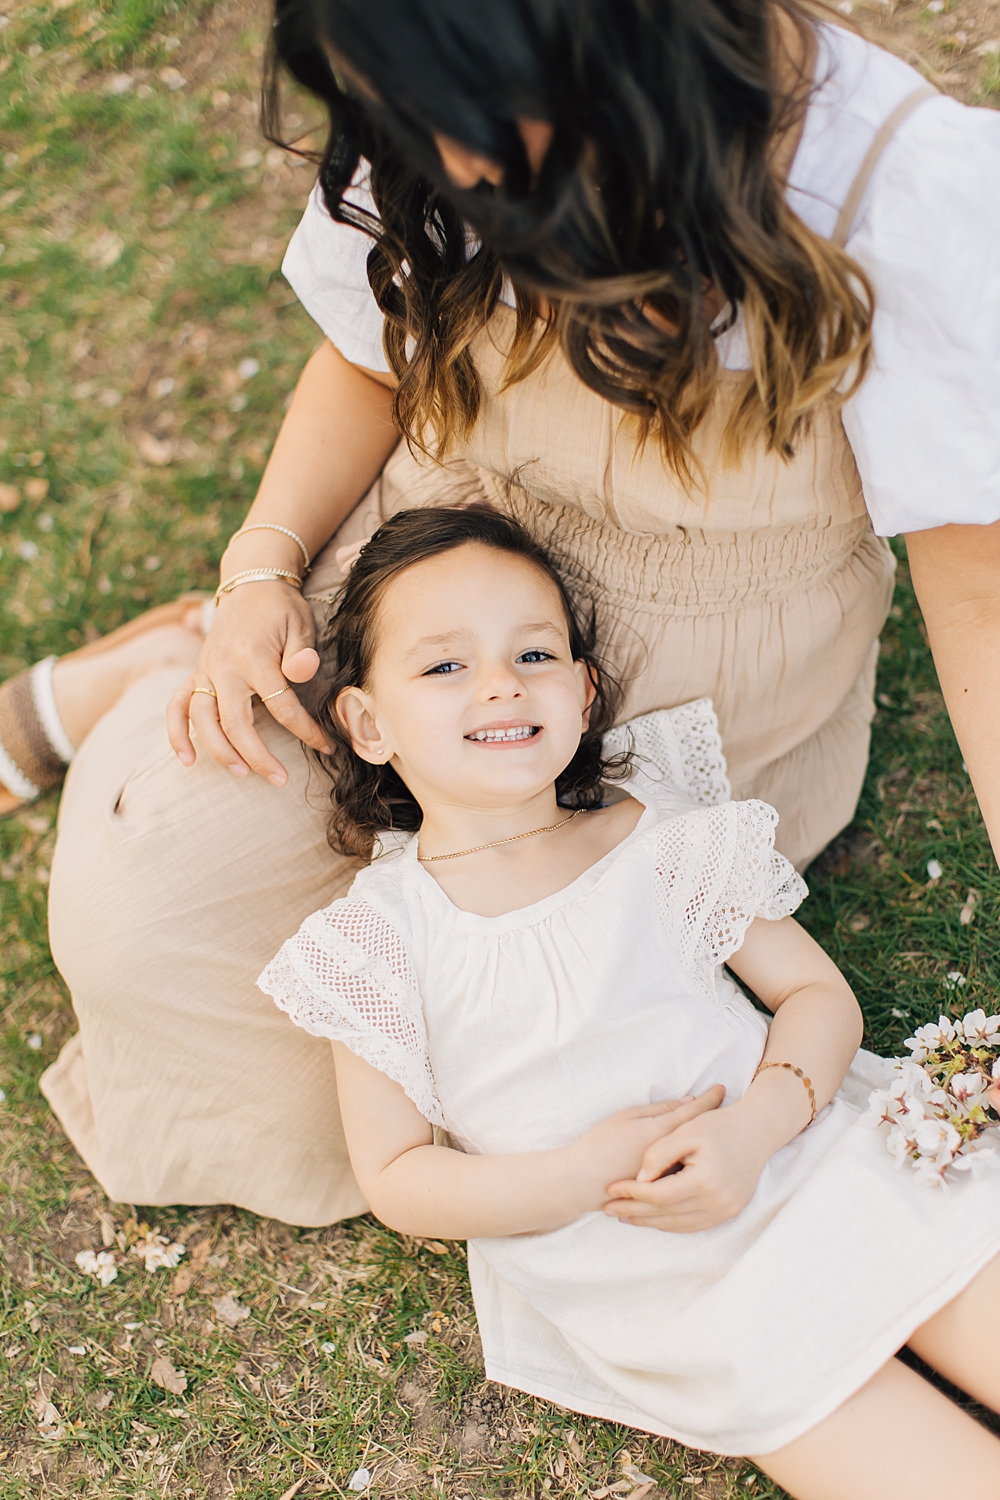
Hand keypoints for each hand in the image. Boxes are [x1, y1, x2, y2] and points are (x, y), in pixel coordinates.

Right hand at [167, 582, 332, 784]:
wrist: (251, 583)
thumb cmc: (282, 608)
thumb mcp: (301, 623)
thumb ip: (301, 652)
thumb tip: (301, 673)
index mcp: (254, 656)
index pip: (281, 705)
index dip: (305, 730)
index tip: (326, 745)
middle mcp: (223, 666)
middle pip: (235, 723)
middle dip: (258, 756)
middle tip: (280, 780)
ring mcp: (204, 671)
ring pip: (203, 721)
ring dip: (220, 752)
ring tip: (242, 774)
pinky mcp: (195, 674)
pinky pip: (176, 707)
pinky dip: (177, 734)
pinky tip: (187, 759)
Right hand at [567, 1088, 725, 1212]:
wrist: (581, 1182)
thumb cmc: (600, 1144)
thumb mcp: (627, 1117)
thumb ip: (659, 1110)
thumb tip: (687, 1102)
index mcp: (661, 1133)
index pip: (694, 1113)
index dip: (710, 1099)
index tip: (721, 1089)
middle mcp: (672, 1158)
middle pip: (701, 1139)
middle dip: (714, 1124)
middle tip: (726, 1109)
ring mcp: (670, 1178)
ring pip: (697, 1161)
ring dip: (708, 1148)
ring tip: (717, 1134)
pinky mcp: (665, 1194)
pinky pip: (687, 1179)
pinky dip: (694, 1167)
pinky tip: (699, 1162)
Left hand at [604, 1098, 769, 1233]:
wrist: (758, 1132)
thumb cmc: (719, 1126)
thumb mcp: (686, 1130)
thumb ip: (659, 1153)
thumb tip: (639, 1179)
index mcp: (705, 1180)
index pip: (658, 1194)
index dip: (631, 1193)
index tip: (611, 1188)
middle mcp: (717, 1202)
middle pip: (666, 1213)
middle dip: (634, 1212)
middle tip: (609, 1209)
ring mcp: (725, 1211)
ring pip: (678, 1223)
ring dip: (649, 1221)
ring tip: (625, 1216)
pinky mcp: (728, 1213)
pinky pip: (693, 1225)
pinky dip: (670, 1223)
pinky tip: (653, 1218)